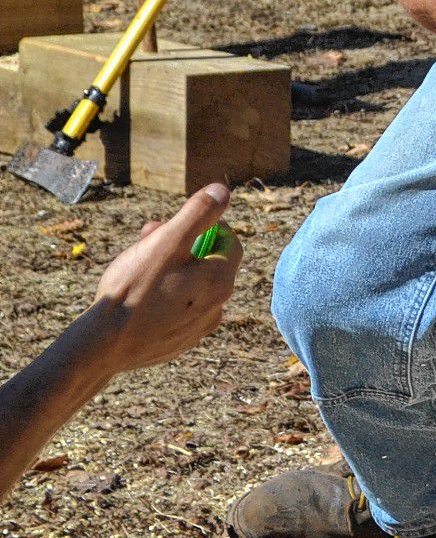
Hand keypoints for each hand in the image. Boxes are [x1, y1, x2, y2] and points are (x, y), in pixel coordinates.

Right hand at [78, 182, 242, 375]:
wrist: (103, 346)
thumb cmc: (135, 288)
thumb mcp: (167, 241)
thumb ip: (198, 214)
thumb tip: (222, 191)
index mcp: (221, 281)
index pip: (230, 243)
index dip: (208, 226)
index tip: (181, 222)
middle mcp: (218, 307)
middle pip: (209, 264)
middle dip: (183, 244)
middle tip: (151, 234)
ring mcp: (198, 328)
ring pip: (192, 287)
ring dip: (171, 269)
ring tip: (138, 262)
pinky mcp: (178, 343)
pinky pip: (178, 311)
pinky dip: (164, 298)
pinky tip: (137, 296)